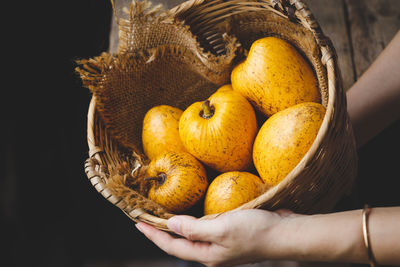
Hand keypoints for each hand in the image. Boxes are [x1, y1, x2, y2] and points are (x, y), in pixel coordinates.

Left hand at [135, 209, 301, 266]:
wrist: (284, 233)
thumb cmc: (255, 232)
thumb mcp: (221, 228)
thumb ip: (194, 228)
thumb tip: (171, 226)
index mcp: (207, 255)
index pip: (172, 246)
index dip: (153, 235)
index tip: (138, 223)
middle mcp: (211, 252)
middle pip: (179, 242)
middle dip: (161, 231)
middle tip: (146, 218)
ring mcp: (220, 244)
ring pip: (192, 235)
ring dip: (177, 225)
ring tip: (162, 215)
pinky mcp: (229, 234)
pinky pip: (205, 228)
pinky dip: (194, 221)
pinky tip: (193, 213)